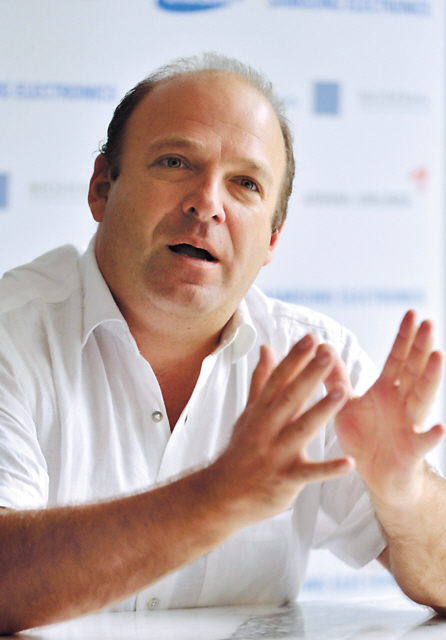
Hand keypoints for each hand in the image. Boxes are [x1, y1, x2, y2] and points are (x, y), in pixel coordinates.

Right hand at [212, 334, 353, 527]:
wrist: (223, 495)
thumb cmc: (241, 451)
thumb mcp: (249, 413)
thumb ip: (262, 381)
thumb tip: (267, 349)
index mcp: (261, 412)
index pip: (278, 380)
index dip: (294, 359)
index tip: (310, 339)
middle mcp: (267, 429)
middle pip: (290, 398)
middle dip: (309, 375)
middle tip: (327, 353)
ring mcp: (276, 454)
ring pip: (301, 430)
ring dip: (321, 411)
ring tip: (342, 392)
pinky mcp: (286, 479)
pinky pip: (310, 474)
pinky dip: (328, 469)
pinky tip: (349, 463)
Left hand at [335, 310, 444, 508]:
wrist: (375, 476)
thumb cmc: (365, 437)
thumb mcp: (346, 404)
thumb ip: (336, 378)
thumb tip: (323, 348)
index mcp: (386, 390)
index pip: (397, 358)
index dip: (404, 337)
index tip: (411, 313)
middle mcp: (402, 403)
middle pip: (413, 370)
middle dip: (420, 347)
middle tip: (428, 323)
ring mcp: (409, 424)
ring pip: (422, 398)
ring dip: (430, 378)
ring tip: (437, 357)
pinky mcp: (411, 450)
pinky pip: (422, 442)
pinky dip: (430, 435)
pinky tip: (438, 427)